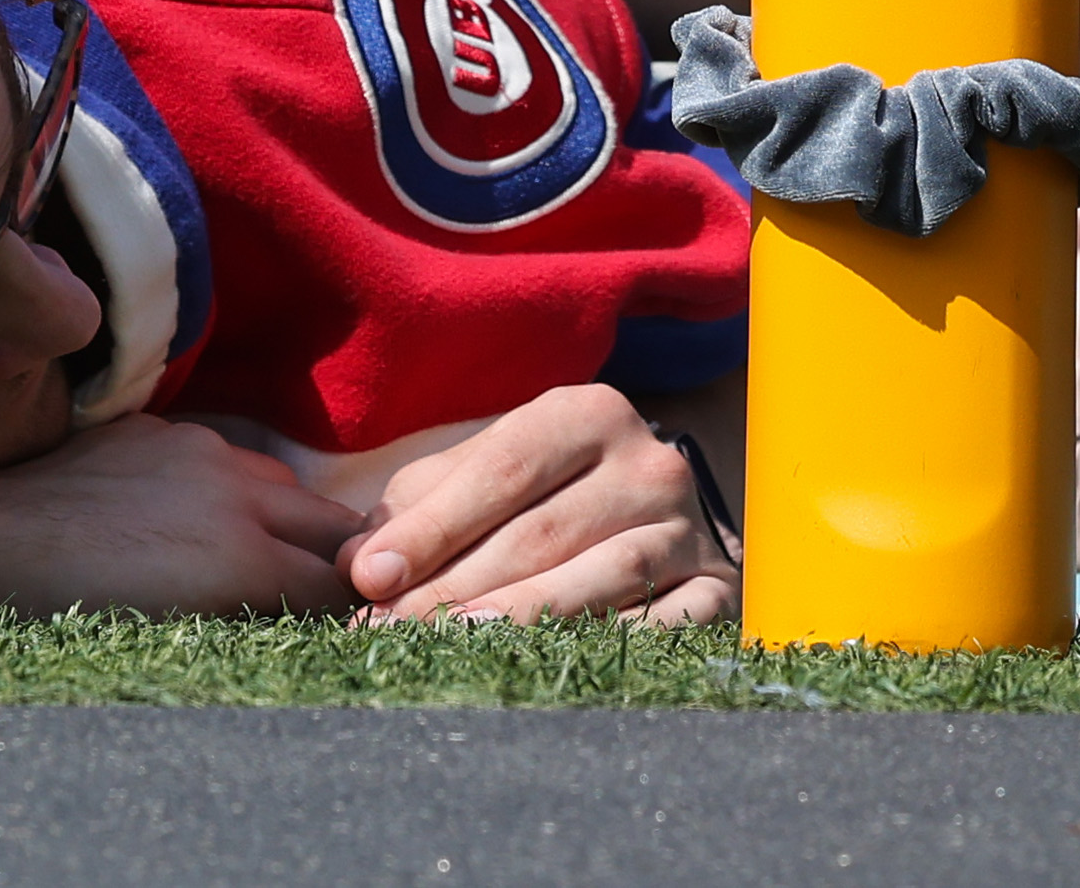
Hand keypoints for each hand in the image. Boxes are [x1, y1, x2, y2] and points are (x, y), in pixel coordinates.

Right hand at [0, 412, 364, 616]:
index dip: (300, 545)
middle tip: (332, 625)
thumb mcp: (99, 483)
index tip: (303, 586)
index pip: (282, 496)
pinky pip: (306, 599)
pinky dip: (316, 625)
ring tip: (321, 646)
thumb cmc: (12, 531)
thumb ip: (160, 494)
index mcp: (188, 444)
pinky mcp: (235, 563)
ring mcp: (236, 509)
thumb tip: (189, 541)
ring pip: (328, 558)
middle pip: (326, 519)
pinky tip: (302, 659)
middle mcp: (224, 464)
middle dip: (334, 568)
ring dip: (328, 599)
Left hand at [342, 385, 736, 627]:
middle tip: (389, 633)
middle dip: (455, 586)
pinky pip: (666, 623)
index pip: (504, 467)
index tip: (371, 577)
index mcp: (589, 415)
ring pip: (605, 575)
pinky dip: (608, 644)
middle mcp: (650, 462)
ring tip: (453, 647)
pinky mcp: (718, 588)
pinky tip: (549, 664)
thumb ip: (420, 506)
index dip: (434, 526)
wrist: (654, 523)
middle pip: (543, 530)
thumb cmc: (542, 499)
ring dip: (523, 617)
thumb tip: (361, 563)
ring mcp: (690, 526)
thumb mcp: (483, 476)